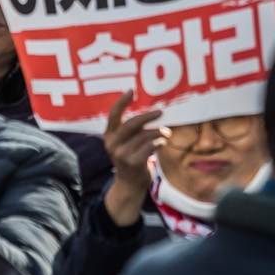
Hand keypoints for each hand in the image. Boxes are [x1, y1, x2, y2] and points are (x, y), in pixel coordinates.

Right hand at [100, 91, 165, 227]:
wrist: (129, 184)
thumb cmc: (131, 157)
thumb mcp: (125, 142)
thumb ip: (132, 129)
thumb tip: (151, 111)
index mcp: (109, 135)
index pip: (114, 114)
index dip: (122, 101)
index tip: (131, 90)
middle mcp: (113, 144)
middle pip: (132, 123)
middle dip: (148, 116)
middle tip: (160, 111)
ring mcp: (122, 154)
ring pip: (145, 135)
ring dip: (159, 132)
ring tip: (166, 132)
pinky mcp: (134, 162)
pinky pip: (151, 146)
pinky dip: (159, 142)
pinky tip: (161, 144)